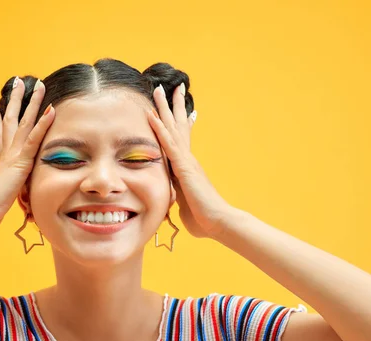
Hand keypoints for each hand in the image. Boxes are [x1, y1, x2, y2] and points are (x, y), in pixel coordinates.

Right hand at [0, 78, 54, 231]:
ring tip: (40, 84)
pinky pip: (34, 137)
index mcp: (0, 159)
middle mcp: (6, 151)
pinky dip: (43, 123)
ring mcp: (14, 153)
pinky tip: (51, 109)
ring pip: (24, 121)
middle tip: (17, 81)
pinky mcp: (22, 160)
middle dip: (15, 99)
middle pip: (10, 119)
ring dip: (33, 102)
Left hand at [148, 84, 233, 238]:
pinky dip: (159, 129)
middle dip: (173, 106)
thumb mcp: (185, 205)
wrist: (218, 223)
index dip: (180, 123)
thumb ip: (179, 199)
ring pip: (172, 128)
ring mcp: (186, 161)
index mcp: (187, 168)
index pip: (181, 139)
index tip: (179, 108)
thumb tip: (176, 203)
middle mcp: (188, 159)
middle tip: (169, 87)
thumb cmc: (204, 219)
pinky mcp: (183, 167)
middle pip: (178, 126)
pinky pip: (168, 144)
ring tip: (158, 88)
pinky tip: (151, 115)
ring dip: (164, 108)